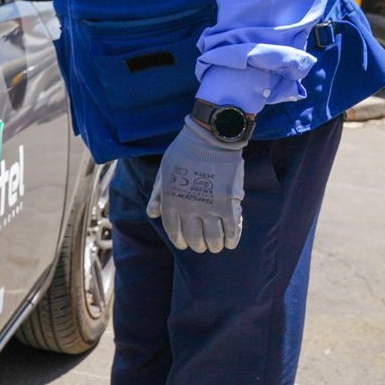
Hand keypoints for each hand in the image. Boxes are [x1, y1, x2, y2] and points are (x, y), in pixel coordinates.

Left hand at [146, 117, 245, 252]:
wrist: (209, 138)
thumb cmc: (184, 152)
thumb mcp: (164, 172)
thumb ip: (158, 195)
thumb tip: (152, 214)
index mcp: (171, 200)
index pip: (173, 229)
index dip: (179, 240)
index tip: (184, 244)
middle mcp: (188, 208)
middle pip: (193, 237)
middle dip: (197, 245)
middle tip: (202, 246)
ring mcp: (209, 208)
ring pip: (212, 237)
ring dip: (214, 245)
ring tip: (216, 246)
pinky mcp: (228, 204)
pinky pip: (231, 229)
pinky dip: (232, 239)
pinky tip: (231, 242)